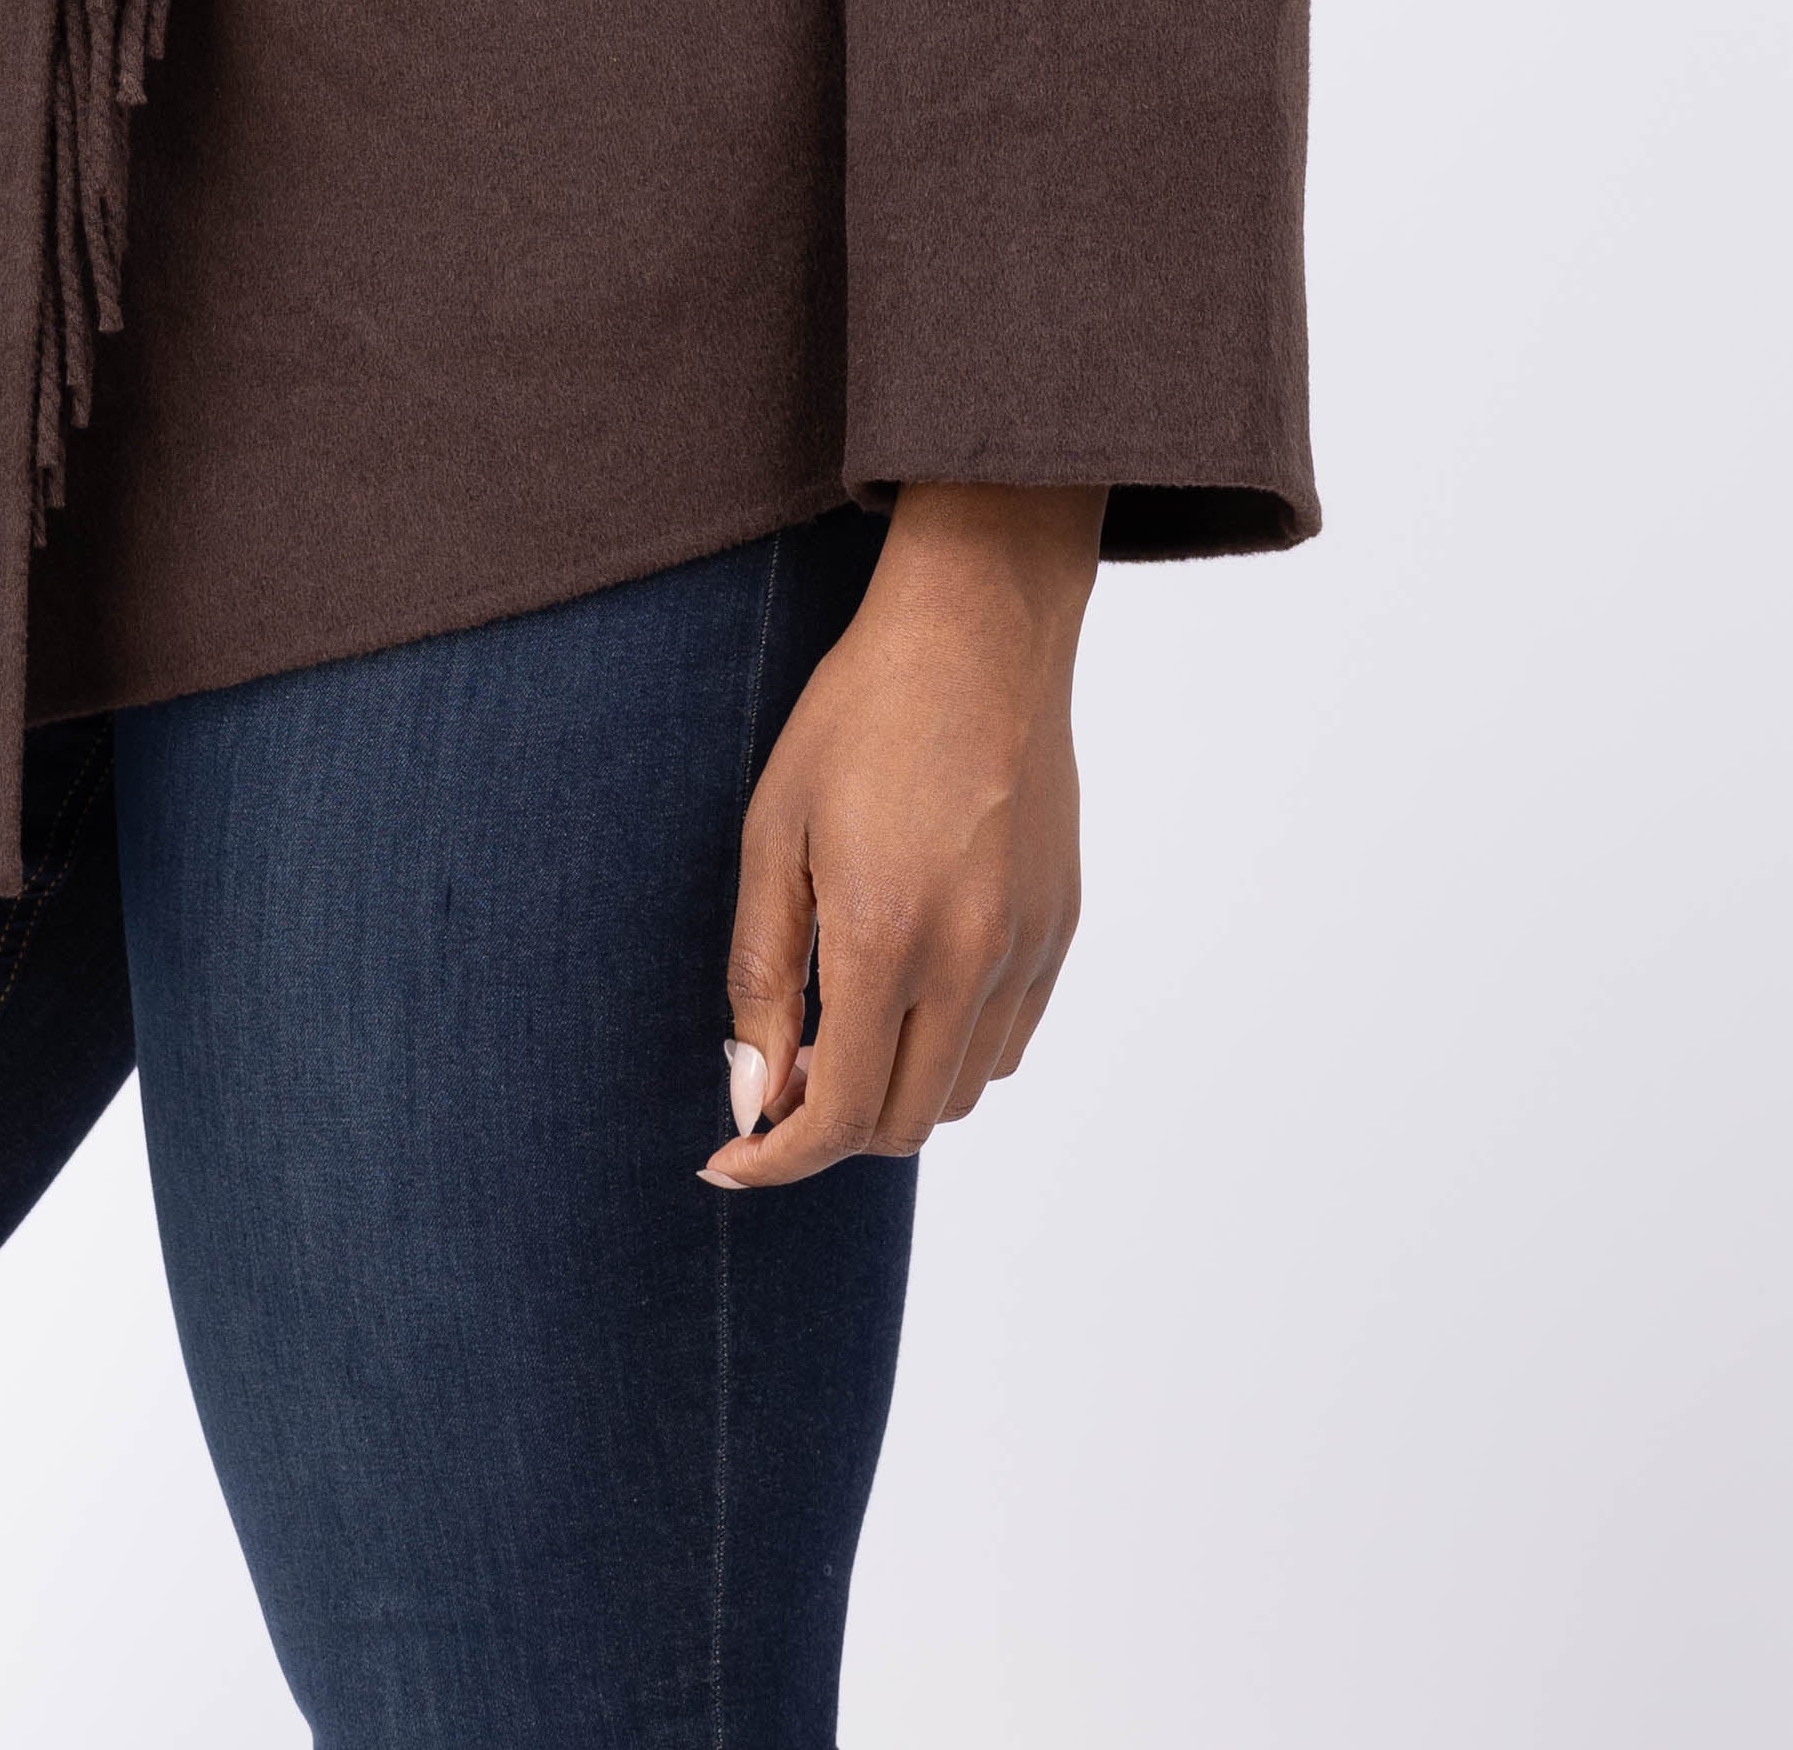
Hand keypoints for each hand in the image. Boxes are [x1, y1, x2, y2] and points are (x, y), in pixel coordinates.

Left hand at [703, 482, 1099, 1185]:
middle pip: (904, 1122)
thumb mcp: (773, 832)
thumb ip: (762, 974)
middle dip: (830, 1130)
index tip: (730, 1159)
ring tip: (840, 1034)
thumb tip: (756, 1093)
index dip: (778, 1158)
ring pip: (964, 1093)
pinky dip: (954, 1053)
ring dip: (895, 1095)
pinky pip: (1009, 1041)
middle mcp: (971, 959)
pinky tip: (910, 996)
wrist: (978, 633)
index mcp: (886, 937)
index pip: (841, 1114)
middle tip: (779, 1083)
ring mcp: (1028, 948)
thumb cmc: (858, 717)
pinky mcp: (1061, 928)